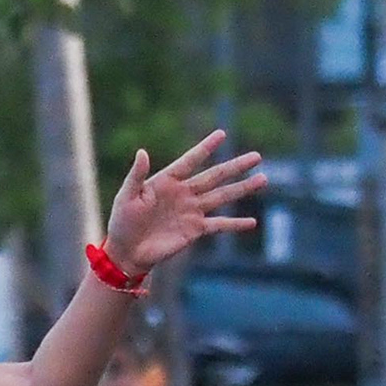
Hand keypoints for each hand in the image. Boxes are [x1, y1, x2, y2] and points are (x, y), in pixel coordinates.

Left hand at [102, 131, 267, 278]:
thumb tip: (142, 151)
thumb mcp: (126, 196)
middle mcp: (184, 193)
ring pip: (222, 197)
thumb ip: (136, 175)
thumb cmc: (122, 221)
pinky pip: (219, 225)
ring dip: (242, 189)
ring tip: (263, 179)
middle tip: (257, 156)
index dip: (205, 148)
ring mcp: (192, 211)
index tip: (222, 134)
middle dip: (236, 166)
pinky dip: (235, 224)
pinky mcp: (195, 230)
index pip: (191, 161)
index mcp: (167, 181)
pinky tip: (252, 222)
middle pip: (215, 176)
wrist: (126, 251)